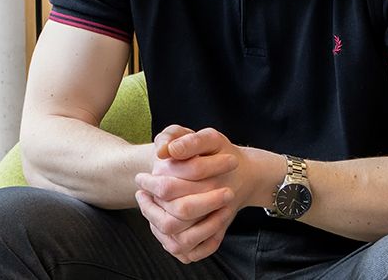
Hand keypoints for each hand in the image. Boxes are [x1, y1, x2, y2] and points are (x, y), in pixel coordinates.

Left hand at [135, 126, 259, 262]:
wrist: (246, 175)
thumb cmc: (219, 152)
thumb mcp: (206, 136)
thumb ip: (180, 135)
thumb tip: (163, 151)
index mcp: (209, 180)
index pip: (167, 189)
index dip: (149, 185)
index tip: (140, 179)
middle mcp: (214, 205)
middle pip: (172, 221)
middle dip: (150, 208)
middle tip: (141, 194)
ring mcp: (216, 225)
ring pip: (180, 241)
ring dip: (158, 227)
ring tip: (149, 208)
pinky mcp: (215, 237)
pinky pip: (191, 253)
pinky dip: (173, 245)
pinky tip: (162, 226)